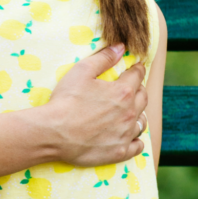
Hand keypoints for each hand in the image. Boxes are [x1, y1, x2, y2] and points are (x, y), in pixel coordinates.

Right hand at [43, 44, 149, 166]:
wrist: (53, 132)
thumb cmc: (65, 100)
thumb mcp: (81, 71)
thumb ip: (104, 58)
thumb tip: (121, 47)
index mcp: (123, 92)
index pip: (137, 76)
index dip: (137, 69)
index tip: (136, 68)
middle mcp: (130, 113)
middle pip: (144, 98)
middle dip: (139, 90)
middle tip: (131, 88)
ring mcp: (126, 134)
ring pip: (142, 122)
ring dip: (138, 114)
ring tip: (129, 112)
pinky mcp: (120, 151)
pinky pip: (138, 145)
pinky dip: (136, 139)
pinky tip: (128, 135)